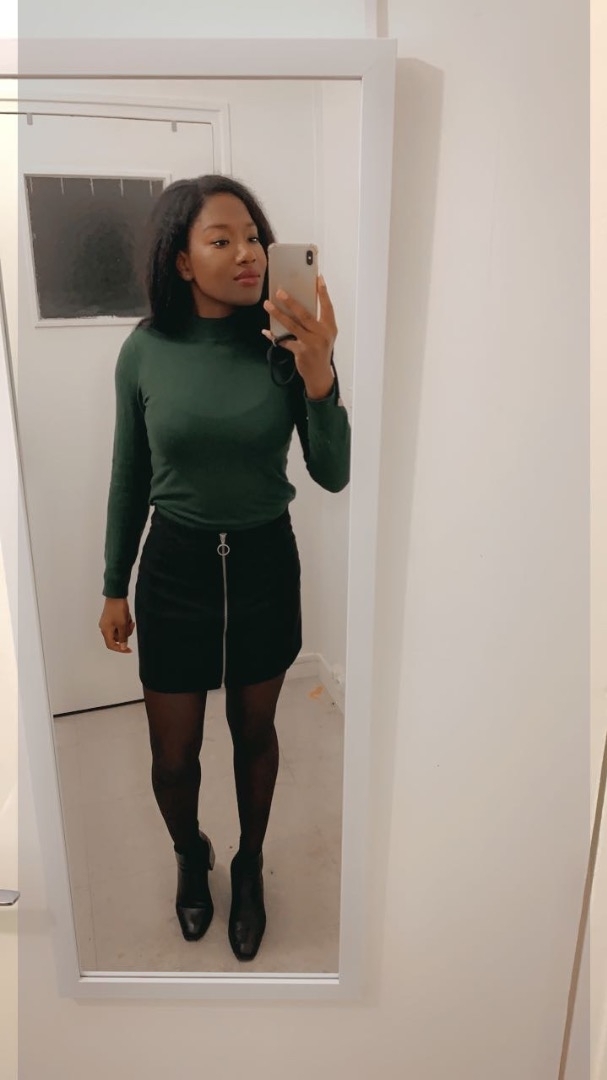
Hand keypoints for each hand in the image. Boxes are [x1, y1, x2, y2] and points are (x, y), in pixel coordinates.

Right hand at [98, 598, 134, 653]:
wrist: (116, 594)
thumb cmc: (118, 610)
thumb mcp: (122, 625)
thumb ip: (123, 637)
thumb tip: (123, 647)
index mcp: (105, 631)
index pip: (111, 645)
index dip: (120, 649)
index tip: (129, 650)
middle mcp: (104, 628)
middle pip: (116, 637)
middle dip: (125, 633)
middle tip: (131, 625)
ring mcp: (107, 622)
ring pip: (119, 631)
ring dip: (126, 627)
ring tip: (129, 618)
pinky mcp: (110, 618)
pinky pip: (118, 624)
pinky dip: (124, 622)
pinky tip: (127, 616)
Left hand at [262, 275, 336, 398]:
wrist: (320, 375)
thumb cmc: (321, 351)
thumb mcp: (324, 336)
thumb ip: (316, 322)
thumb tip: (297, 306)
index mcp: (330, 327)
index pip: (327, 307)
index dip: (323, 293)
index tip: (318, 278)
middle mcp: (322, 334)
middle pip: (305, 315)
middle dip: (291, 302)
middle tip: (279, 291)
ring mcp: (311, 343)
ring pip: (292, 326)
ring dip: (278, 314)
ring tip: (267, 305)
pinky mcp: (301, 352)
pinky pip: (284, 341)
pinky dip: (274, 336)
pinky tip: (266, 331)